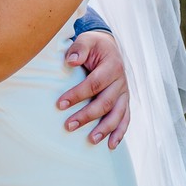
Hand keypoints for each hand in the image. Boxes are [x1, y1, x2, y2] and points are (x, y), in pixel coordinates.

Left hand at [57, 30, 129, 148]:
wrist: (109, 46)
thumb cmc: (94, 45)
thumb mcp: (87, 40)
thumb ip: (79, 48)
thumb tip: (71, 61)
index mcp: (112, 66)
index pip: (94, 83)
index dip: (78, 94)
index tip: (60, 104)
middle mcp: (121, 81)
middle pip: (105, 102)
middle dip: (87, 116)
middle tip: (69, 126)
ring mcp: (125, 93)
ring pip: (117, 114)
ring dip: (104, 129)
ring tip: (91, 140)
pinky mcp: (125, 101)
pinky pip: (125, 118)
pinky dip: (119, 133)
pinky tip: (111, 146)